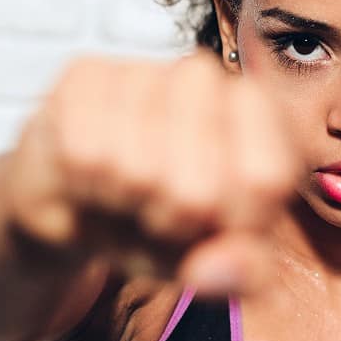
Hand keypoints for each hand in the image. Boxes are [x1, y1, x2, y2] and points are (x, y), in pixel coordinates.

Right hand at [4, 48, 305, 296]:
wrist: (75, 200)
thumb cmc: (157, 219)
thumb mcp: (211, 257)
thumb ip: (240, 271)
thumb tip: (218, 270)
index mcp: (260, 115)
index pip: (265, 180)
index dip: (234, 223)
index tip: (216, 223)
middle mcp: (206, 79)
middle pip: (198, 188)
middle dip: (171, 222)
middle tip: (157, 211)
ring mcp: (144, 69)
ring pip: (138, 171)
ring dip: (123, 205)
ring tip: (122, 192)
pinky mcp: (84, 73)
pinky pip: (85, 155)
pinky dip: (81, 186)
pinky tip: (86, 175)